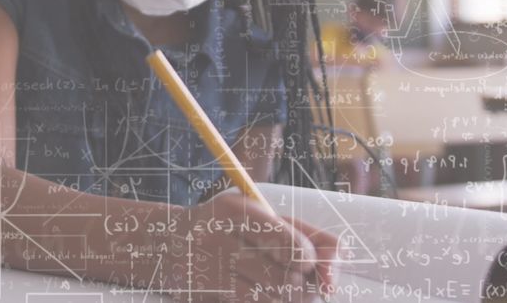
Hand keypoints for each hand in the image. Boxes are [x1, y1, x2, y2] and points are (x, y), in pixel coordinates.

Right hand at [164, 191, 338, 301]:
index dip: (311, 261)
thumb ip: (309, 235)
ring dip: (286, 297)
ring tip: (276, 283)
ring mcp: (211, 274)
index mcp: (239, 212)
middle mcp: (221, 241)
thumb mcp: (264, 217)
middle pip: (289, 283)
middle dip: (302, 285)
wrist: (169, 244)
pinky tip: (256, 290)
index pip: (296, 249)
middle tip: (293, 276)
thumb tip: (338, 267)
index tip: (305, 260)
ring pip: (275, 301)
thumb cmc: (230, 228)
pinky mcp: (206, 296)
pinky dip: (265, 302)